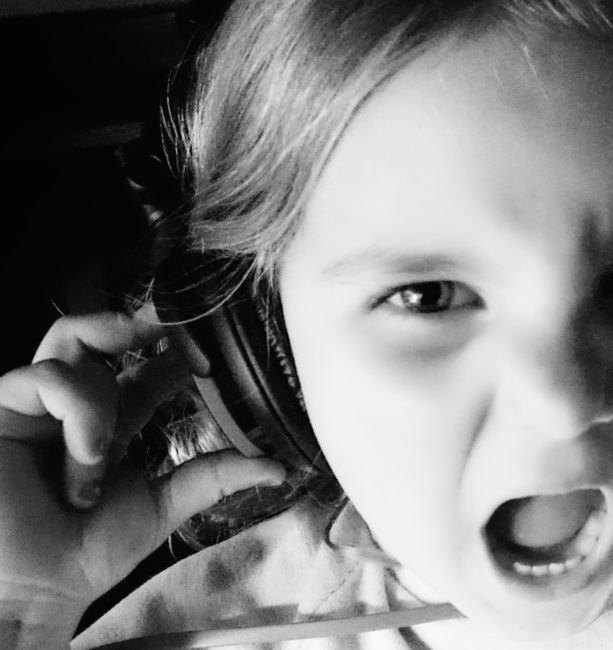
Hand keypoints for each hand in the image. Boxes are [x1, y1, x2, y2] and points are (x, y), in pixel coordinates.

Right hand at [0, 311, 284, 646]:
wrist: (38, 588)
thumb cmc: (84, 552)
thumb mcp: (163, 505)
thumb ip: (214, 477)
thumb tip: (277, 466)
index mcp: (111, 420)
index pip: (148, 367)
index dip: (178, 351)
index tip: (210, 351)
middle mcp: (73, 405)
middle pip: (98, 333)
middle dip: (134, 321)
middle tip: (169, 323)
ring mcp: (34, 404)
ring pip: (72, 345)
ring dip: (99, 397)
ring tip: (104, 450)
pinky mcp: (1, 409)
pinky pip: (45, 380)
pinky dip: (77, 414)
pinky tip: (83, 455)